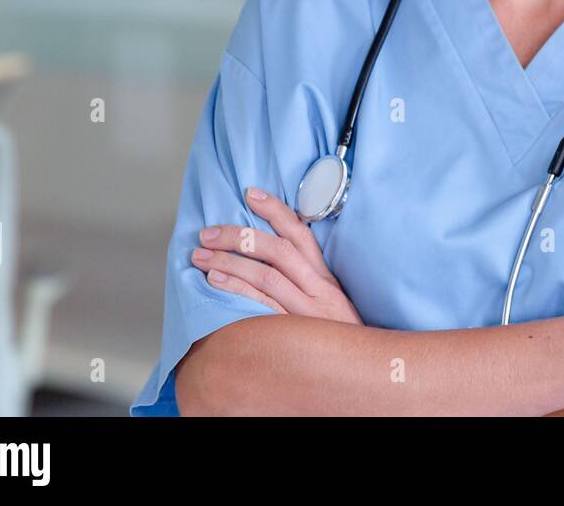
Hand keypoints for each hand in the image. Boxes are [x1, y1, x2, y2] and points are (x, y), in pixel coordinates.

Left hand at [191, 186, 363, 323]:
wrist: (361, 369)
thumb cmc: (338, 337)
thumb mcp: (330, 304)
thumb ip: (307, 282)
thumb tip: (271, 259)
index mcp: (326, 278)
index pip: (302, 235)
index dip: (277, 211)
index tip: (251, 194)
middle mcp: (319, 290)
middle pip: (278, 251)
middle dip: (240, 236)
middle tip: (208, 232)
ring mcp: (306, 312)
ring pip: (266, 276)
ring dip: (230, 261)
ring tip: (201, 255)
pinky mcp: (295, 333)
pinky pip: (262, 307)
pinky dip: (237, 290)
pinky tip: (216, 280)